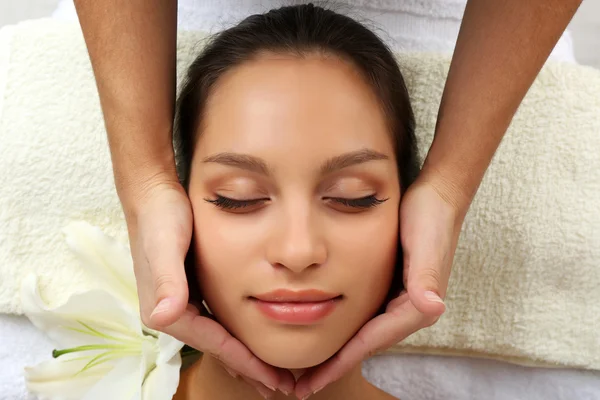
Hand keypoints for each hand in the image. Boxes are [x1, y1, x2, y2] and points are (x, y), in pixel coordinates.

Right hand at [123, 176, 294, 395]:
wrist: (152, 193)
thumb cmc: (160, 216)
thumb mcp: (164, 244)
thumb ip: (165, 280)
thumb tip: (163, 316)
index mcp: (167, 309)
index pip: (215, 344)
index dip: (245, 363)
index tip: (274, 380)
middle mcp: (173, 309)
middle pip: (218, 347)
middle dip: (249, 368)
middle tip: (281, 385)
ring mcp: (182, 300)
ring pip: (219, 335)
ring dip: (244, 354)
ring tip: (270, 371)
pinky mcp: (190, 287)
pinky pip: (218, 318)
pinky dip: (237, 332)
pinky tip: (252, 335)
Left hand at [294, 177, 465, 398]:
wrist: (438, 195)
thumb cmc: (431, 217)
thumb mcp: (427, 243)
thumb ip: (427, 276)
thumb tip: (434, 306)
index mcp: (415, 306)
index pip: (370, 342)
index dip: (339, 364)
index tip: (311, 383)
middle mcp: (408, 308)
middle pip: (363, 345)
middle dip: (332, 365)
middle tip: (299, 385)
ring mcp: (399, 298)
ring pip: (362, 333)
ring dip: (336, 351)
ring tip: (307, 366)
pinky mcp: (392, 286)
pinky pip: (363, 315)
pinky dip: (343, 327)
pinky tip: (325, 328)